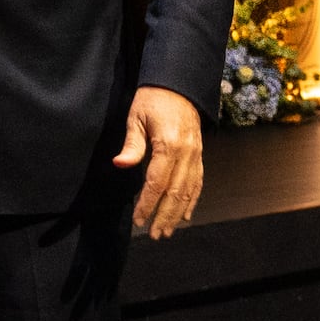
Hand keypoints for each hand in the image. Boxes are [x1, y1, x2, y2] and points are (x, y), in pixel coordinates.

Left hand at [114, 85, 205, 238]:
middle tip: (154, 235)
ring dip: (177, 214)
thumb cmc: (152, 99)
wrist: (179, 85)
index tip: (138, 220)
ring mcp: (196, 155)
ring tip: (167, 231)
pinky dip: (192, 201)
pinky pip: (198, 182)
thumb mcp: (136, 117)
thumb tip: (120, 165)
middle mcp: (186, 154)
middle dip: (164, 216)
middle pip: (175, 193)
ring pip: (188, 191)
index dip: (147, 204)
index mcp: (169, 145)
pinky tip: (185, 215)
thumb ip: (132, 145)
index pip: (157, 183)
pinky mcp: (200, 155)